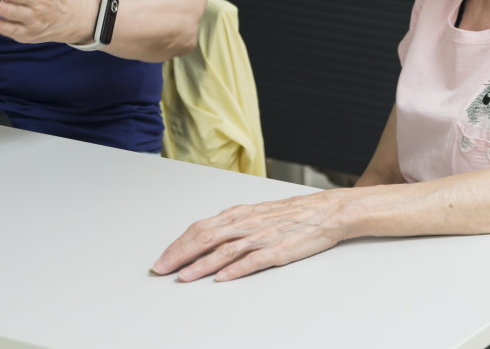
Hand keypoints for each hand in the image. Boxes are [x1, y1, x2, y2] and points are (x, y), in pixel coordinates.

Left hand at [153, 190, 347, 281]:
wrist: (327, 211)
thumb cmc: (292, 213)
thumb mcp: (258, 213)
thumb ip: (233, 225)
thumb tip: (205, 237)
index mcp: (240, 214)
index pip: (201, 228)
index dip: (179, 244)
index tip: (162, 259)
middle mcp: (248, 223)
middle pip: (207, 238)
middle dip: (181, 255)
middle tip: (162, 269)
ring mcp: (263, 237)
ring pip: (225, 250)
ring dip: (202, 265)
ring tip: (184, 277)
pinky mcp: (279, 251)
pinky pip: (253, 261)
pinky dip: (235, 269)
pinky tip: (222, 278)